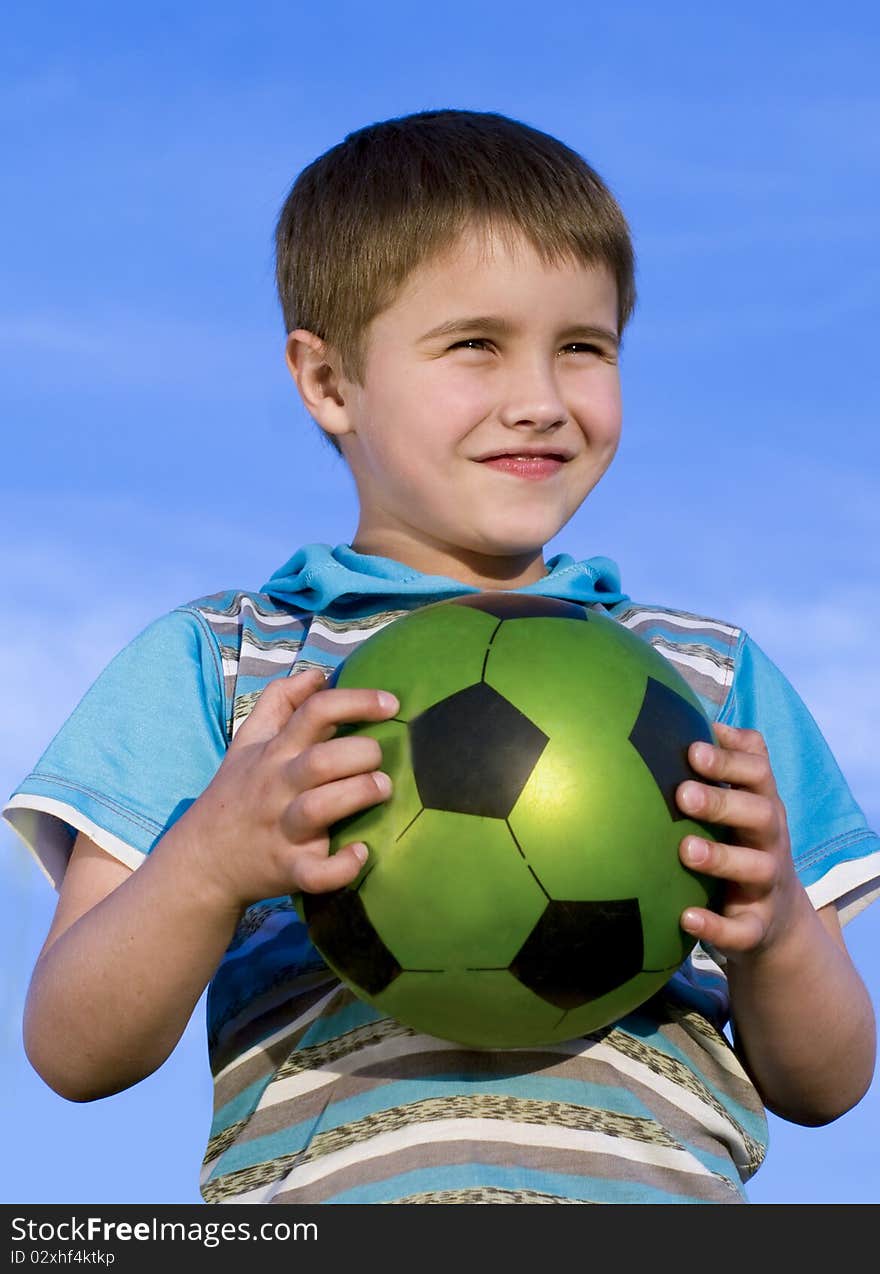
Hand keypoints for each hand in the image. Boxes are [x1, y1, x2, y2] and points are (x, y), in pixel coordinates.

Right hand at [177, 668, 398, 909]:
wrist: (202, 861)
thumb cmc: (238, 793)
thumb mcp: (248, 741)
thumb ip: (280, 701)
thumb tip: (318, 675)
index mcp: (273, 752)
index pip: (314, 712)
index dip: (356, 702)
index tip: (391, 704)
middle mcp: (278, 787)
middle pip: (322, 760)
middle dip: (362, 753)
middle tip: (380, 758)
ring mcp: (282, 829)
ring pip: (320, 808)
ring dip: (358, 795)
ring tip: (382, 789)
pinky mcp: (288, 869)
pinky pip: (315, 872)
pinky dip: (341, 866)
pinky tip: (361, 854)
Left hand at [675, 722, 805, 959]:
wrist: (778, 923)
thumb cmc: (745, 845)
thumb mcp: (745, 803)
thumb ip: (730, 761)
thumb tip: (700, 714)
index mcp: (763, 805)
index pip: (757, 773)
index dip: (728, 761)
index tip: (691, 748)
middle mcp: (771, 841)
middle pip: (759, 814)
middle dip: (722, 802)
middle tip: (682, 794)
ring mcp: (768, 886)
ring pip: (755, 869)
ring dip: (720, 858)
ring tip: (684, 851)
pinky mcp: (758, 928)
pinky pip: (741, 931)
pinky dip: (715, 926)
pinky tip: (686, 917)